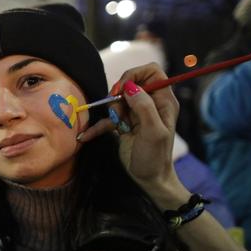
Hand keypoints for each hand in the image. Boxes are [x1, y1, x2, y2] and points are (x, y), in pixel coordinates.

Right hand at [79, 63, 189, 208]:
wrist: (149, 179)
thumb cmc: (155, 157)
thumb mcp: (153, 132)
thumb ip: (144, 107)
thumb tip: (130, 88)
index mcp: (164, 101)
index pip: (152, 71)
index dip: (136, 75)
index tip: (123, 89)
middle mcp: (151, 103)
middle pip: (130, 83)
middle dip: (119, 94)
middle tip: (117, 110)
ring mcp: (136, 113)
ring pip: (117, 100)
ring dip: (111, 110)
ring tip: (116, 125)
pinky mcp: (123, 124)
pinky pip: (107, 119)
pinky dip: (97, 126)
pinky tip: (86, 136)